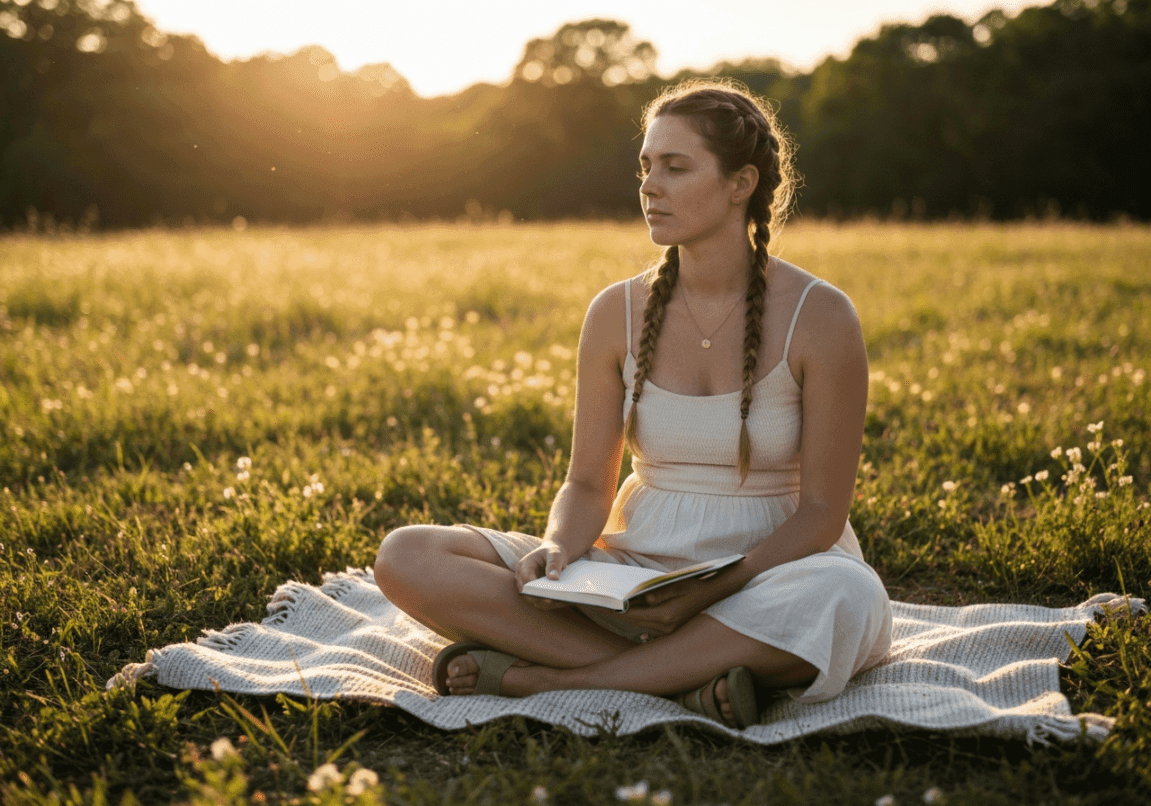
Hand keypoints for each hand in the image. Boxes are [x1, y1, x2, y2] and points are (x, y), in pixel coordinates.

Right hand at [514, 541, 569, 610]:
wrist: (551, 554)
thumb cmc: (552, 552)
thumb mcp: (555, 553)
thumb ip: (554, 563)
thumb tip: (554, 578)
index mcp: (524, 565)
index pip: (526, 579)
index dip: (536, 589)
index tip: (548, 595)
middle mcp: (521, 577)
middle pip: (528, 593)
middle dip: (542, 598)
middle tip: (558, 601)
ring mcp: (526, 587)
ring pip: (534, 600)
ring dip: (548, 603)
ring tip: (564, 601)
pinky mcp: (533, 593)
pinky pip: (540, 602)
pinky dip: (551, 603)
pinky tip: (564, 601)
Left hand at [612, 576, 727, 637]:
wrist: (712, 592)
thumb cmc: (693, 584)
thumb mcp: (674, 584)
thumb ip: (655, 593)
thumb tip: (636, 600)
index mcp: (666, 616)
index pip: (634, 615)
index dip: (616, 610)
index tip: (601, 605)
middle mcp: (666, 627)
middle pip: (634, 622)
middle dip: (617, 614)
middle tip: (599, 606)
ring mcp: (668, 630)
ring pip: (640, 624)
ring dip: (626, 616)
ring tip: (609, 607)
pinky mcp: (670, 628)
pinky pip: (647, 625)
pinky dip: (636, 619)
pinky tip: (626, 612)